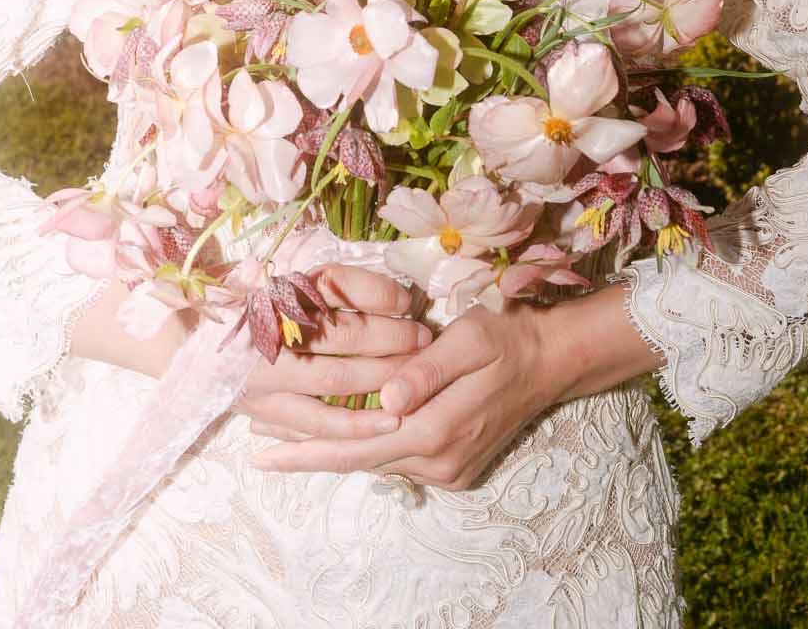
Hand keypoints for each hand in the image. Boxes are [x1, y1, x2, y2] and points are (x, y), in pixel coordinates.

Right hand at [233, 263, 435, 446]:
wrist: (206, 349)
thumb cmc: (267, 314)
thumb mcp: (300, 287)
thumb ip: (348, 288)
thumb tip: (400, 299)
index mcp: (278, 292)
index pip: (335, 285)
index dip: (378, 293)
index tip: (409, 302)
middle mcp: (270, 332)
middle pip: (341, 334)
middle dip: (391, 338)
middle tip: (424, 340)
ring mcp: (267, 375)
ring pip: (334, 381)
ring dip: (381, 381)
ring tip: (415, 380)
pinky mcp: (267, 412)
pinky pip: (317, 425)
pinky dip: (355, 427)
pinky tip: (388, 425)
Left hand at [248, 298, 566, 490]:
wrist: (549, 360)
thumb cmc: (504, 337)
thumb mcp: (467, 340)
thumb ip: (424, 371)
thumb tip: (384, 399)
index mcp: (436, 430)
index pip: (356, 447)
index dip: (307, 449)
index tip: (262, 448)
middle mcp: (439, 461)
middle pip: (359, 461)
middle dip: (308, 454)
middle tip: (258, 451)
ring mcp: (448, 470)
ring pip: (376, 462)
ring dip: (334, 450)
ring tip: (285, 441)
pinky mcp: (453, 467)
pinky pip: (397, 460)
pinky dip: (364, 448)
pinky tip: (340, 434)